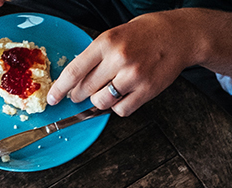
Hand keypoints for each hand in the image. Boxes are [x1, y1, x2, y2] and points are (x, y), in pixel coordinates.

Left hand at [47, 9, 231, 115]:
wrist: (179, 35)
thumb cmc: (145, 34)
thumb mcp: (115, 35)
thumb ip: (95, 55)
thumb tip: (74, 79)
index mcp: (107, 42)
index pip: (75, 71)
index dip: (60, 89)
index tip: (53, 98)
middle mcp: (119, 59)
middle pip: (86, 90)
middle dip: (79, 96)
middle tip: (80, 95)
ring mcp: (133, 77)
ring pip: (102, 103)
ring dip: (99, 102)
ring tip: (105, 92)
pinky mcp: (146, 91)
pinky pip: (121, 110)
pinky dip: (118, 107)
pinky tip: (122, 95)